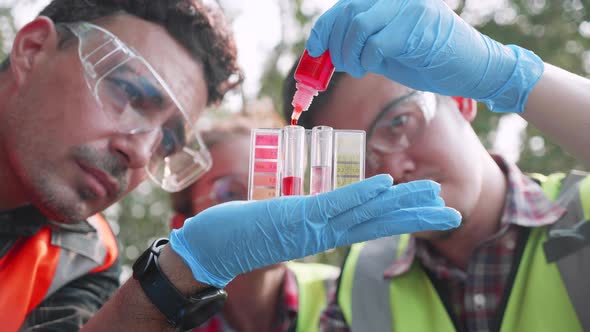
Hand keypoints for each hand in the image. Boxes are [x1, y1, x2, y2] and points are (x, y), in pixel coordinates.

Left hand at [170, 175, 459, 287]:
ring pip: (365, 215)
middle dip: (415, 216)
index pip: (368, 223)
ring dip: (400, 205)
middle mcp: (323, 233)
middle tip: (452, 210)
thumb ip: (301, 214)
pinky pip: (335, 205)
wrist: (208, 251)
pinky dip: (362, 195)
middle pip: (378, 223)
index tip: (429, 207)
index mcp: (321, 231)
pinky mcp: (296, 218)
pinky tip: (387, 185)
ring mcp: (312, 227)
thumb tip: (315, 206)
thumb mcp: (278, 219)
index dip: (401, 216)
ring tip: (435, 199)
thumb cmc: (239, 233)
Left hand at [306, 0, 543, 112]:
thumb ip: (363, 42)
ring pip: (358, 26)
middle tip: (339, 65)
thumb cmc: (432, 61)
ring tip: (357, 68)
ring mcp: (411, 9)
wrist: (476, 70)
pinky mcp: (419, 28)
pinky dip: (367, 60)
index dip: (324, 26)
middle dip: (334, 44)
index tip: (314, 47)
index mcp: (391, 0)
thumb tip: (329, 50)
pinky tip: (372, 67)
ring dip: (349, 54)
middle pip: (348, 13)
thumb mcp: (390, 48)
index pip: (346, 5)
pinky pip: (377, 44)